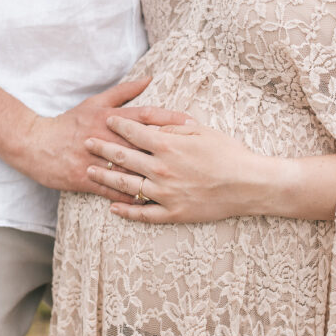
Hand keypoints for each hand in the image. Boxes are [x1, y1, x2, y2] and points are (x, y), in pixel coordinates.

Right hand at [13, 78, 193, 202]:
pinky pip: (112, 189)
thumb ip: (124, 92)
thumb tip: (150, 78)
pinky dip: (130, 196)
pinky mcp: (85, 178)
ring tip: (178, 182)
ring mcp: (95, 160)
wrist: (35, 144)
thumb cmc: (69, 123)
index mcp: (109, 118)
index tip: (191, 124)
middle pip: (142, 143)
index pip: (145, 116)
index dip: (169, 120)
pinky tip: (149, 202)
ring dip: (153, 176)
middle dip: (169, 149)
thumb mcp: (95, 103)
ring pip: (129, 168)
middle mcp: (105, 138)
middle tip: (194, 155)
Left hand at [83, 116, 269, 222]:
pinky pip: (143, 214)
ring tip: (90, 172)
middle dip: (102, 148)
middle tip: (86, 143)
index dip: (118, 125)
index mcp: (168, 145)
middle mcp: (161, 169)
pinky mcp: (173, 213)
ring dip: (105, 177)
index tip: (106, 121)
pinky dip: (126, 211)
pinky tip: (113, 207)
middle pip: (123, 157)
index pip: (134, 132)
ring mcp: (165, 193)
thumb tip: (153, 124)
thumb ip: (174, 126)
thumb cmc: (230, 154)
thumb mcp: (202, 131)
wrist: (249, 185)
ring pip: (126, 185)